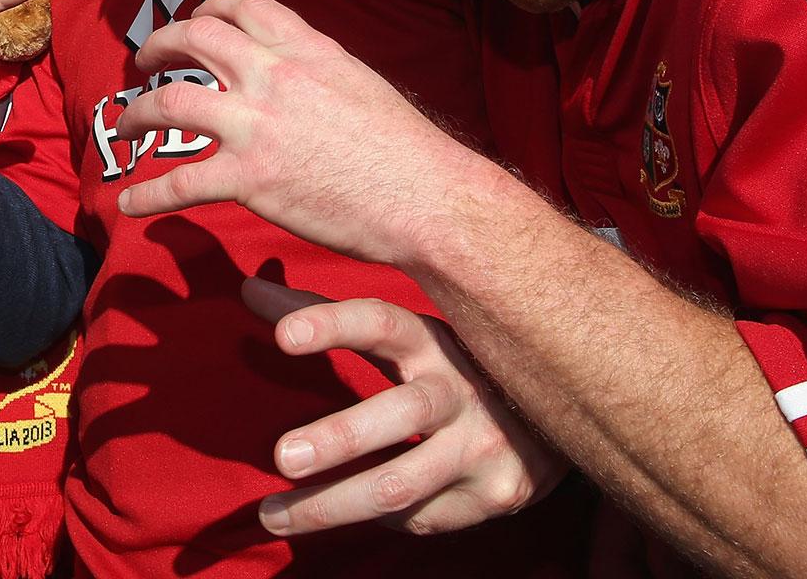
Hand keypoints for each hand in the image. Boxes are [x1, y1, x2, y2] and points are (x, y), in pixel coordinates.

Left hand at [113, 0, 485, 267]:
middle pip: (195, 39)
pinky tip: (129, 204)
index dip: (211, 9)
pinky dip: (148, 195)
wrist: (427, 198)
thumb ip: (319, 70)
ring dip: (138, 112)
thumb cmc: (406, 150)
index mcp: (307, 50)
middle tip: (144, 61)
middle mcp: (274, 76)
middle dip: (160, 44)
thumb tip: (297, 72)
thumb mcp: (361, 83)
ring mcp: (258, 126)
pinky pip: (181, 183)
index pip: (245, 7)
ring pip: (172, 101)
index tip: (197, 20)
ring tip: (125, 125)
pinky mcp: (251, 179)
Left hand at [243, 279, 564, 536]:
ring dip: (331, 505)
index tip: (281, 337)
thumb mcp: (398, 332)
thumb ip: (321, 314)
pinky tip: (344, 517)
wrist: (559, 410)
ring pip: (401, 484)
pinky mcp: (497, 493)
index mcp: (429, 339)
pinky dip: (380, 520)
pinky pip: (422, 517)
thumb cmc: (449, 364)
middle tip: (280, 456)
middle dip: (337, 439)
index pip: (378, 321)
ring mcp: (482, 445)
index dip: (330, 325)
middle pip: (397, 414)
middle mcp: (459, 389)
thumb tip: (248, 288)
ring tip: (272, 515)